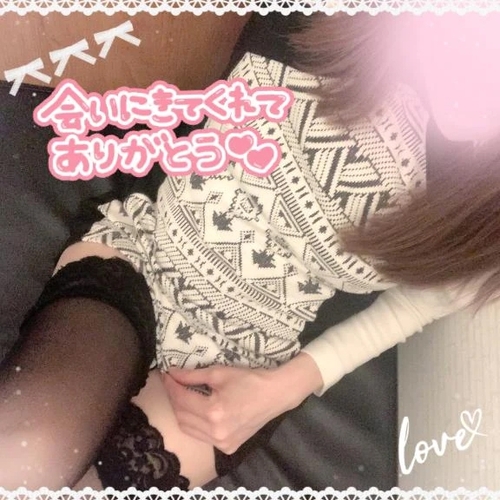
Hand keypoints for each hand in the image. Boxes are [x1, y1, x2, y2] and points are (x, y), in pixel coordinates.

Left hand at [162, 352, 322, 453]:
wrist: (274, 395)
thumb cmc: (249, 380)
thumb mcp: (219, 373)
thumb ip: (193, 375)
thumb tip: (172, 373)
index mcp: (214, 412)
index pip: (181, 400)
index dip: (171, 386)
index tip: (166, 374)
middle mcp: (216, 432)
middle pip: (182, 416)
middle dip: (174, 398)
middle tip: (172, 383)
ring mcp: (222, 444)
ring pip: (189, 430)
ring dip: (181, 412)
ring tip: (181, 395)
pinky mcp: (227, 448)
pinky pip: (202, 437)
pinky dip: (195, 424)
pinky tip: (196, 411)